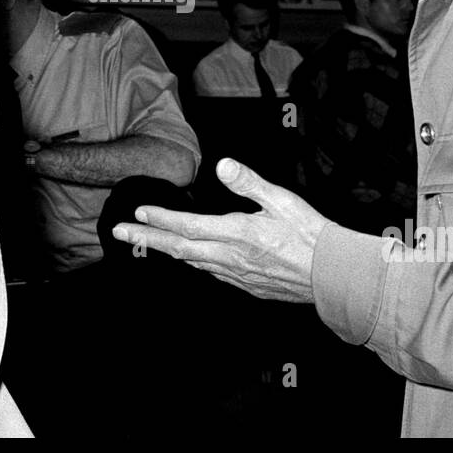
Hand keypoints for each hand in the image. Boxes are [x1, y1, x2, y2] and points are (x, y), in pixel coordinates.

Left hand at [111, 157, 328, 302]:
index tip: (137, 211)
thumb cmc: (311, 234)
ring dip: (166, 250)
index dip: (161, 218)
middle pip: (179, 248)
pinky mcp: (247, 286)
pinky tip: (190, 258)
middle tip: (119, 231)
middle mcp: (230, 257)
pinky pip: (211, 273)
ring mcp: (237, 275)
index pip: (188, 226)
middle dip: (147, 237)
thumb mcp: (282, 200)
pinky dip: (192, 262)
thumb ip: (249, 182)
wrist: (334, 275)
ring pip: (192, 262)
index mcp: (237, 234)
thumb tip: (221, 166)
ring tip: (147, 240)